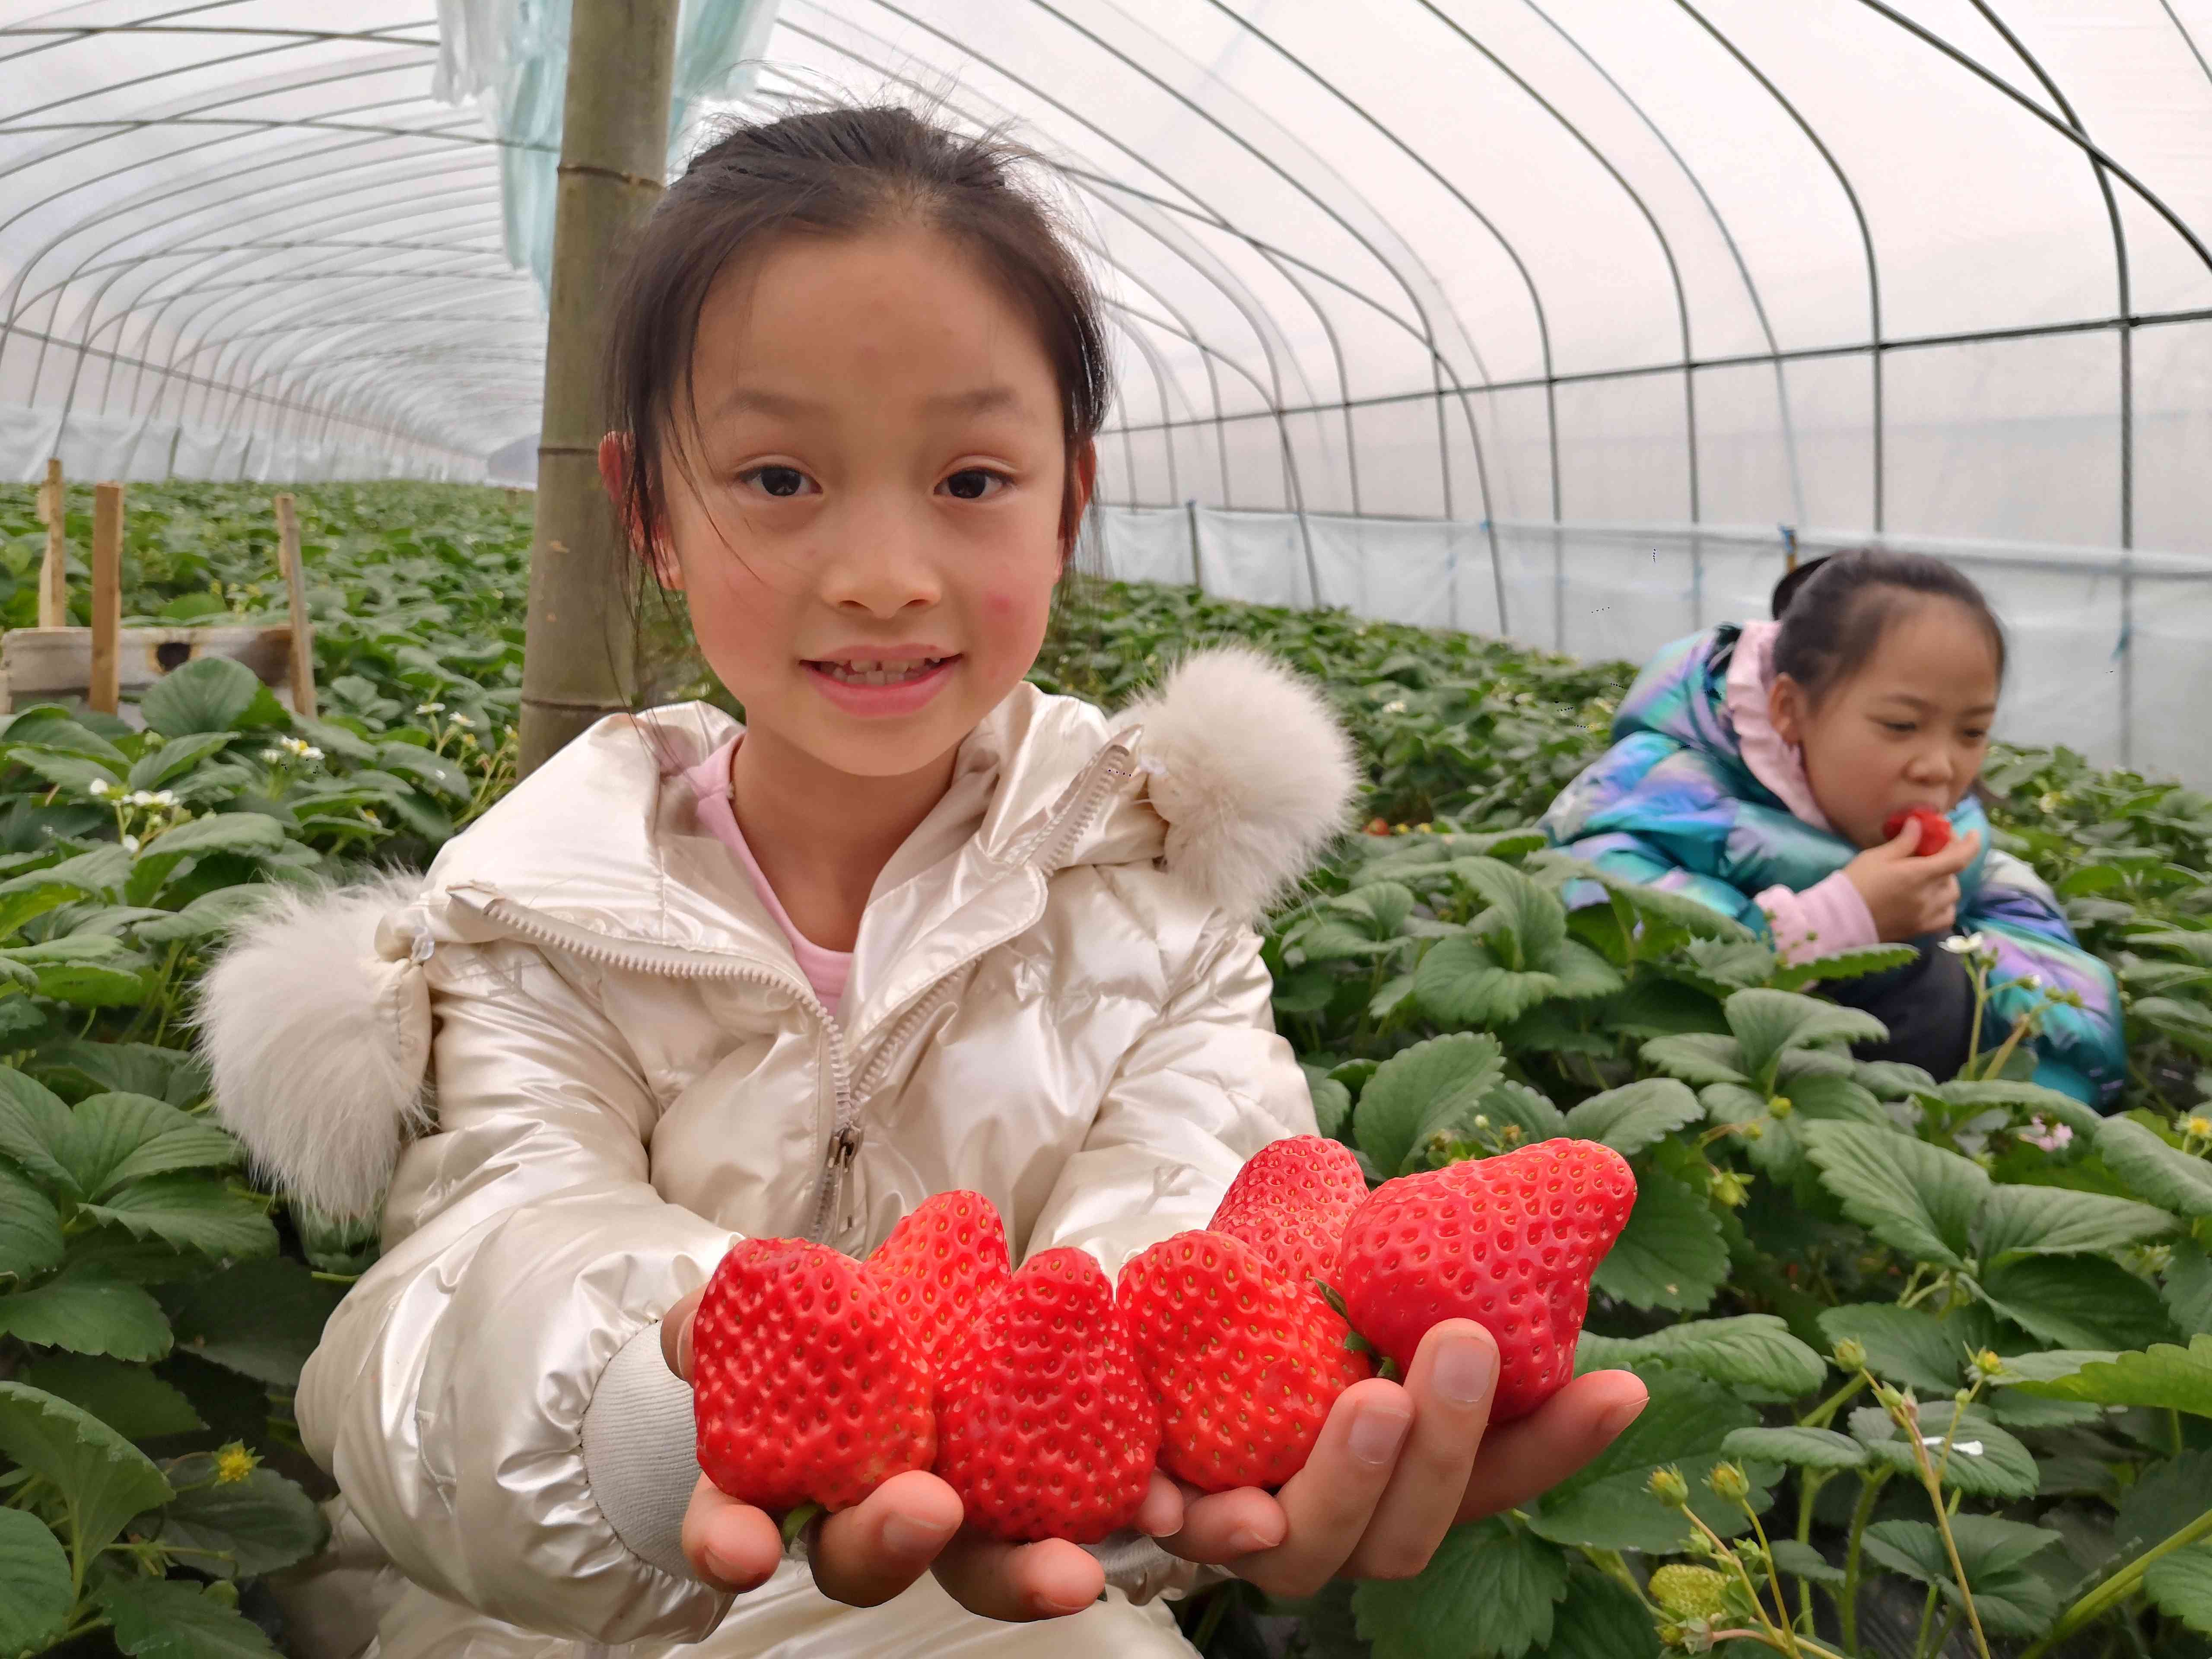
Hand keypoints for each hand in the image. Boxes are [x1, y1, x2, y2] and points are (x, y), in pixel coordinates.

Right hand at [661, 1285, 1182, 1619]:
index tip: (740, 1555)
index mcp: (794, 1480)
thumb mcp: (755, 1313)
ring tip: (1081, 1571)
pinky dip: (1145, 1512)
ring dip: (1035, 1571)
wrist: (910, 1320)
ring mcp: (975, 1510)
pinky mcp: (1064, 1484)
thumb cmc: (808, 1329)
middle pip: (880, 1559)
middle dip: (898, 1546)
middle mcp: (880, 1515)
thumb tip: (695, 1314)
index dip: (734, 1542)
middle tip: (929, 1513)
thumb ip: (718, 1317)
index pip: (747, 1526)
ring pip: (996, 1562)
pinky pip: (1102, 1508)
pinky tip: (1182, 1512)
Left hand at [1147, 1320, 1647, 1595]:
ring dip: (1346, 1482)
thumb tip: (1540, 1200)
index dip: (1559, 1446)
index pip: (1495, 1482)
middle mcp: (1336, 1526)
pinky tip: (1173, 1495)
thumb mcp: (1352, 1274)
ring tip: (1371, 1400)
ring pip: (1303, 1551)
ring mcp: (1249, 1534)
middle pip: (1406, 1535)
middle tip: (1463, 1342)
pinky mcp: (1164, 1511)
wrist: (1146, 1322)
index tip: (1617, 1385)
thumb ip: (1417, 1272)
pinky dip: (1180, 1514)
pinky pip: (1168, 1528)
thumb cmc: (1276, 1300)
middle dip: (1446, 1443)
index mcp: (1399, 1478)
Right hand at [1844, 823, 1981, 941]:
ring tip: (1932, 876)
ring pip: (1952, 895)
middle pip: (1954, 874)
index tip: (1972, 834)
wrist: (1839, 920)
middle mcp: (1929, 896)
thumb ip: (1903, 842)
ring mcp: (1927, 915)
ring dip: (1947, 881)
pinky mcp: (1920, 929)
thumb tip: (1919, 824)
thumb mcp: (1876, 857)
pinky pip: (1946, 917)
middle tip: (1935, 852)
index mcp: (1919, 874)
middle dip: (1949, 859)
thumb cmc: (1855, 883)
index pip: (1959, 857)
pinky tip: (1934, 900)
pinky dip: (1946, 906)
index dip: (1971, 844)